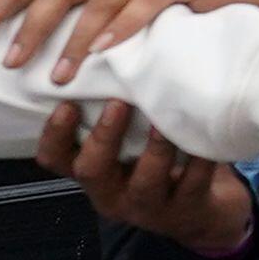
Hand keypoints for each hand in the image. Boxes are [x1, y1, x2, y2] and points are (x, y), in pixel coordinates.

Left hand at [0, 0, 258, 77]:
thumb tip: (54, 44)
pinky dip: (122, 28)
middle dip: (30, 23)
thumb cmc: (197, 3)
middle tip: (12, 60)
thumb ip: (104, 12)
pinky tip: (105, 52)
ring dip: (73, 40)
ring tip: (58, 74)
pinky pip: (145, 3)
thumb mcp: (140, 3)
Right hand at [33, 96, 250, 255]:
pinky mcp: (186, 210)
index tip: (66, 103)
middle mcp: (112, 193)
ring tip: (165, 118)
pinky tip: (204, 135)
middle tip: (118, 103)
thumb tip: (108, 49)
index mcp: (93, 172)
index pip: (55, 159)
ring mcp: (148, 207)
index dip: (54, 134)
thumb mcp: (129, 142)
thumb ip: (116, 112)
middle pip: (92, 171)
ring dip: (155, 147)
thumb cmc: (159, 160)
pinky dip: (199, 159)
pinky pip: (192, 184)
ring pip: (145, 181)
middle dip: (104, 136)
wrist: (203, 209)